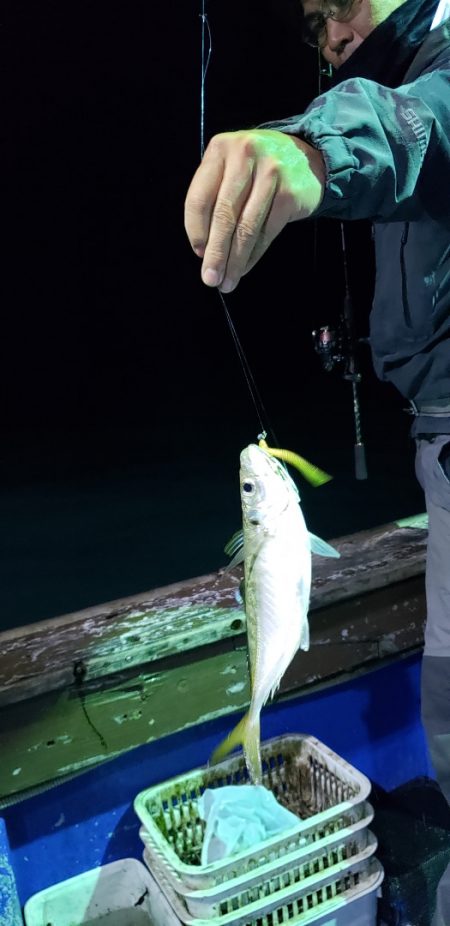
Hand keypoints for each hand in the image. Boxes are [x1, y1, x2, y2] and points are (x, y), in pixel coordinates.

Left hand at [184, 129, 324, 292]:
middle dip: (216, 253)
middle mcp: (245, 156)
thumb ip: (213, 197)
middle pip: (224, 215)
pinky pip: (267, 232)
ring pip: (247, 228)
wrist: (305, 157)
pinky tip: (246, 267)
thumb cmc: (256, 168)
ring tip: (227, 281)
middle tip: (210, 279)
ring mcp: (271, 173)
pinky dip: (254, 255)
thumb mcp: (229, 169)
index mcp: (220, 149)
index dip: (196, 230)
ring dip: (235, 260)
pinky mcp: (290, 194)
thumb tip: (204, 249)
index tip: (198, 253)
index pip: (199, 197)